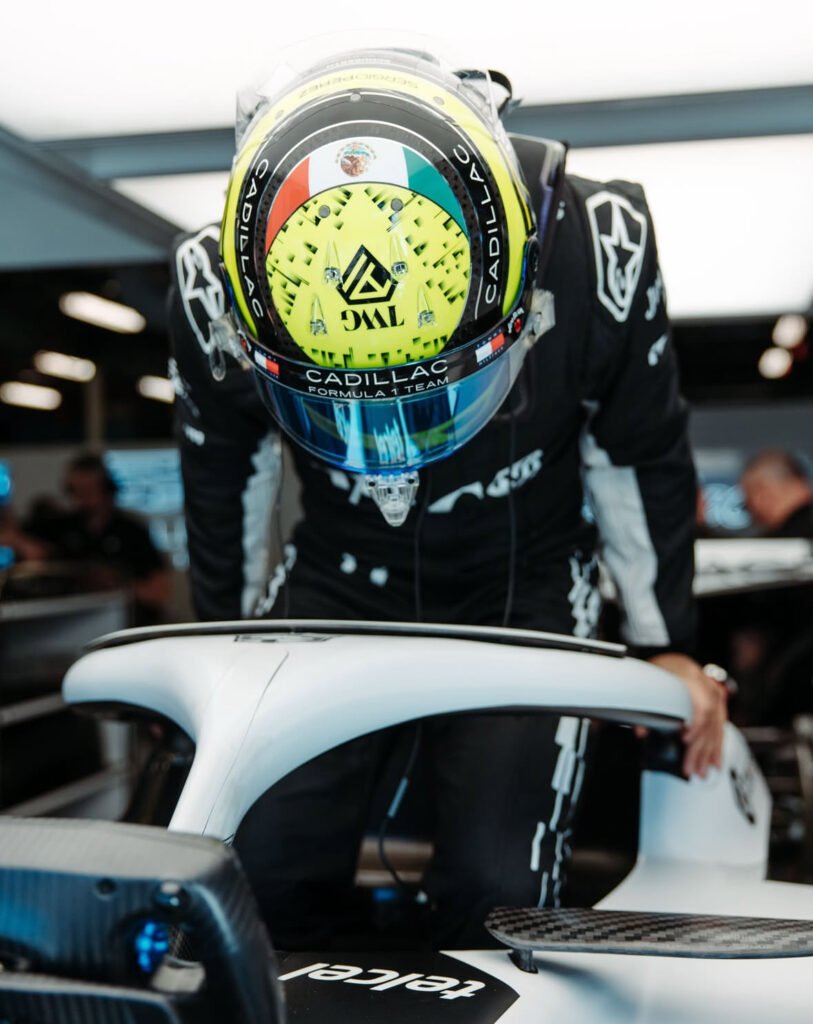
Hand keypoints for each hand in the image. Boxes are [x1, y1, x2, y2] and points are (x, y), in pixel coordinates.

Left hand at [647, 653, 727, 777]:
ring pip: (715, 729)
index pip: (702, 706)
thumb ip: (646, 705)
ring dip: (707, 754)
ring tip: (701, 772)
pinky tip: (715, 763)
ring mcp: (716, 696)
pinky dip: (716, 747)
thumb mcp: (650, 680)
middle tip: (690, 769)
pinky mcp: (719, 705)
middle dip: (699, 749)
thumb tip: (640, 731)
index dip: (696, 726)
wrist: (675, 659)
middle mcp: (708, 687)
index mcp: (691, 678)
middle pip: (708, 723)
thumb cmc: (661, 670)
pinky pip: (720, 729)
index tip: (685, 741)